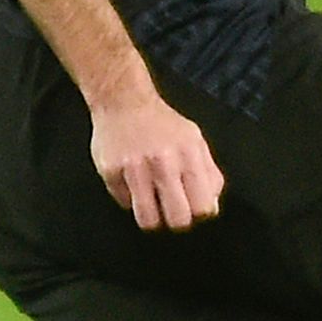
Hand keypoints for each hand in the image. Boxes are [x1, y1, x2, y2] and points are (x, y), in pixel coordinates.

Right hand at [90, 89, 223, 232]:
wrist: (123, 100)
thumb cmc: (161, 122)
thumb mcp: (194, 141)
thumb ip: (209, 174)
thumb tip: (210, 207)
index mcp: (188, 155)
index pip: (202, 206)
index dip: (198, 213)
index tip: (192, 208)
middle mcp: (162, 162)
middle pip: (177, 220)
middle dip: (176, 220)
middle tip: (171, 209)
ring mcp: (134, 168)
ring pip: (147, 219)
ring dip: (151, 216)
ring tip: (150, 202)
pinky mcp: (110, 172)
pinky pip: (124, 203)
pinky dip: (129, 197)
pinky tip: (131, 181)